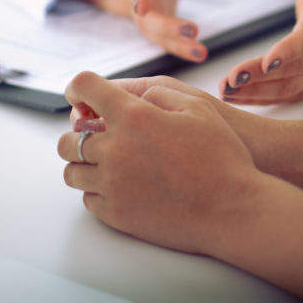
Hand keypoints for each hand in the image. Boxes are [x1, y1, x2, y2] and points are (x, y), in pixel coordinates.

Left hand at [57, 71, 261, 255]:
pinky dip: (97, 191)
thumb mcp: (198, 107)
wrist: (233, 210)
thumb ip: (159, 94)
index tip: (80, 95)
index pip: (85, 88)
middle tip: (95, 136)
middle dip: (78, 134)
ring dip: (84, 164)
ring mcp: (113, 185)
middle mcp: (116, 150)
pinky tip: (118, 187)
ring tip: (106, 164)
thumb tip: (132, 97)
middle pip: (69, 139)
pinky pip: (89, 200)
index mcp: (134, 117)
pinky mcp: (117, 215)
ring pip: (73, 173)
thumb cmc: (222, 157)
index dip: (79, 87)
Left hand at [218, 0, 302, 104]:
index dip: (288, 52)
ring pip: (282, 89)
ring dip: (252, 91)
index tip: (269, 60)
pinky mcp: (302, 90)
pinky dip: (254, 100)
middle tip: (232, 78)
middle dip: (258, 76)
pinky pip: (278, 98)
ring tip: (225, 89)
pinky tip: (232, 98)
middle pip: (288, 70)